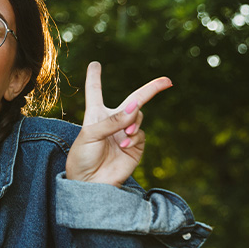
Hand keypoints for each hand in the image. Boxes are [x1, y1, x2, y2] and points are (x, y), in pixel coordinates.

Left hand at [66, 61, 171, 186]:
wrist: (89, 183)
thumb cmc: (82, 158)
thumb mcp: (90, 135)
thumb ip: (111, 121)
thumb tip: (135, 107)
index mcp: (94, 115)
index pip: (95, 92)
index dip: (94, 77)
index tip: (94, 64)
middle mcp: (112, 121)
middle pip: (134, 99)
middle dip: (151, 89)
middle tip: (167, 81)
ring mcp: (125, 133)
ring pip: (139, 116)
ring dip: (133, 120)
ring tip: (124, 133)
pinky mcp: (135, 147)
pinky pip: (140, 133)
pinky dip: (134, 136)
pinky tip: (124, 143)